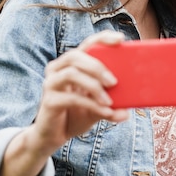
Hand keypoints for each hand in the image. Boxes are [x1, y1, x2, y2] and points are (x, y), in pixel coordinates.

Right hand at [32, 30, 130, 153]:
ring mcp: (51, 83)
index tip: (121, 39)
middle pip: (76, 56)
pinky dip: (90, 104)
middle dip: (97, 67)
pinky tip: (104, 112)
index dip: (103, 39)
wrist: (54, 136)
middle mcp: (58, 69)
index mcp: (72, 64)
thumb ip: (111, 106)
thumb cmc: (75, 115)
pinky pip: (70, 97)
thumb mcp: (97, 107)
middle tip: (114, 82)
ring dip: (93, 86)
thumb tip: (126, 113)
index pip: (87, 44)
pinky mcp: (49, 101)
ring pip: (71, 73)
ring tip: (109, 101)